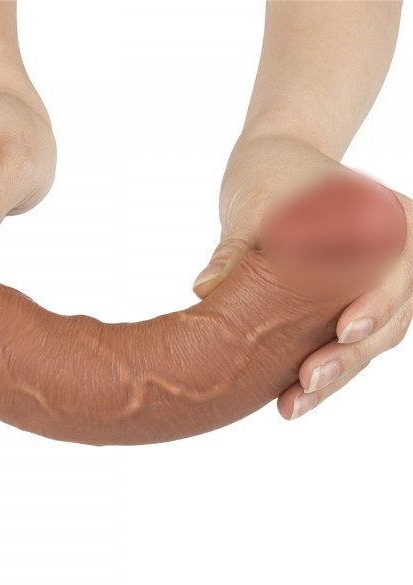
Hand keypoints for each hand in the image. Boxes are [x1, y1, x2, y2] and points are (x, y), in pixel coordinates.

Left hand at [192, 133, 412, 419]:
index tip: (345, 330)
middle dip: (350, 355)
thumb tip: (205, 289)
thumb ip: (236, 246)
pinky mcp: (339, 303)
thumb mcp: (256, 203)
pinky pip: (341, 341)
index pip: (399, 267)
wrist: (268, 167)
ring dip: (336, 375)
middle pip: (387, 316)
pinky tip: (290, 396)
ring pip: (368, 340)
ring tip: (293, 404)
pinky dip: (322, 369)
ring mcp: (368, 284)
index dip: (379, 302)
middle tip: (307, 382)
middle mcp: (391, 255)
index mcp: (391, 218)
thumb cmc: (269, 175)